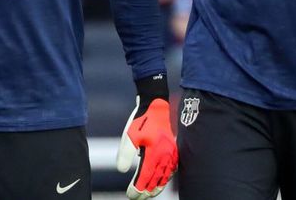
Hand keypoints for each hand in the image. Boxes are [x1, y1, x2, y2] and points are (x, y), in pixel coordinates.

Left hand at [116, 77, 176, 198]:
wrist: (156, 106)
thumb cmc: (140, 121)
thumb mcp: (128, 136)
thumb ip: (125, 154)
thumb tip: (121, 171)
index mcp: (154, 154)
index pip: (145, 178)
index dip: (137, 188)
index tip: (130, 195)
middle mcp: (165, 156)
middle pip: (156, 180)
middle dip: (147, 192)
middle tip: (138, 198)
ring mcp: (171, 153)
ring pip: (165, 177)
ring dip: (157, 187)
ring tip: (149, 194)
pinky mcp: (174, 149)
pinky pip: (172, 169)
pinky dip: (166, 177)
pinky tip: (162, 180)